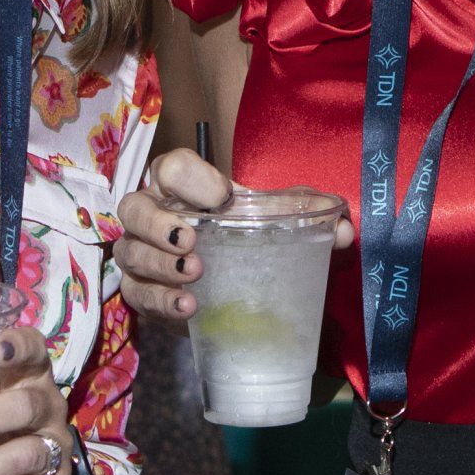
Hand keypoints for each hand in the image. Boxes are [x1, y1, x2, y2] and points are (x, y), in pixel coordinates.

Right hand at [114, 148, 354, 324]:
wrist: (231, 279)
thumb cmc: (246, 235)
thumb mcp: (276, 219)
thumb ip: (307, 215)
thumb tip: (344, 228)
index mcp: (181, 186)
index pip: (169, 167)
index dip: (189, 178)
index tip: (221, 197)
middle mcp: (153, 215)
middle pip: (134, 209)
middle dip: (158, 226)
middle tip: (191, 244)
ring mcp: (142, 254)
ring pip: (130, 255)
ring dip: (158, 266)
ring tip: (193, 277)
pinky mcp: (144, 292)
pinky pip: (137, 296)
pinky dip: (161, 302)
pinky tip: (187, 308)